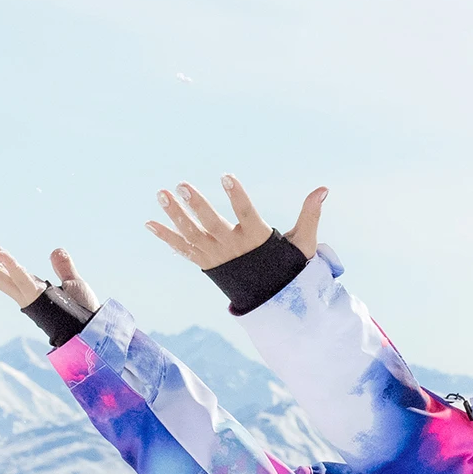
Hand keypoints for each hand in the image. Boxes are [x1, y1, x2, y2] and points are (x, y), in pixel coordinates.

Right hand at [0, 232, 99, 313]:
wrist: (94, 332)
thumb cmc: (84, 312)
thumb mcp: (73, 284)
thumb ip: (63, 268)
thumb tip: (57, 250)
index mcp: (30, 287)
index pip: (4, 265)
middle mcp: (24, 291)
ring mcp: (29, 295)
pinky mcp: (39, 298)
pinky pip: (22, 280)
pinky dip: (11, 266)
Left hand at [145, 173, 326, 268]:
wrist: (269, 298)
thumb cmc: (287, 265)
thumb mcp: (302, 243)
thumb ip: (310, 214)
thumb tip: (324, 189)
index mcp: (256, 239)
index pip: (246, 214)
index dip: (237, 195)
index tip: (227, 175)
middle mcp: (233, 248)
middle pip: (212, 224)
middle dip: (197, 205)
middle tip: (182, 185)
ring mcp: (216, 256)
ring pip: (193, 234)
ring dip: (175, 215)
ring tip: (161, 194)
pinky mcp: (205, 262)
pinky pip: (183, 249)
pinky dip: (166, 237)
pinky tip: (149, 222)